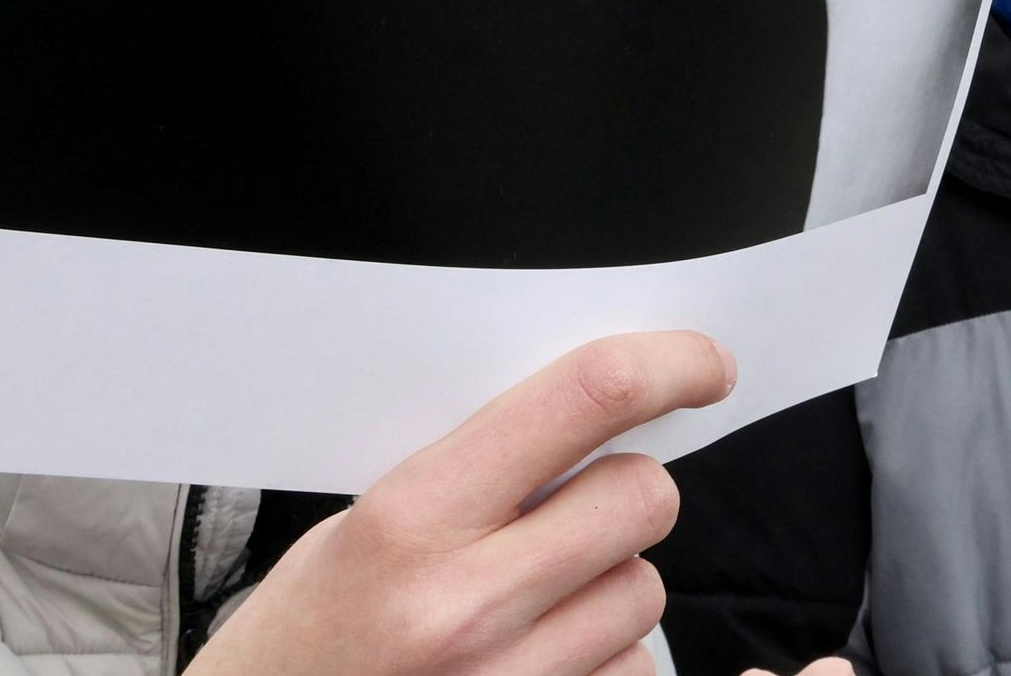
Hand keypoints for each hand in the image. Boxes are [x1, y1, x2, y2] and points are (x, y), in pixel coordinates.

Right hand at [184, 331, 732, 675]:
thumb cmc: (307, 637)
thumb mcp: (361, 527)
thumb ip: (472, 474)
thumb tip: (598, 416)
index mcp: (412, 518)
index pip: (584, 399)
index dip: (666, 366)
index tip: (702, 365)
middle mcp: (466, 607)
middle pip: (642, 499)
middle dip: (624, 492)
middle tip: (571, 511)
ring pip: (644, 593)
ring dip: (608, 587)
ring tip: (528, 605)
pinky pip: (633, 673)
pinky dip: (601, 663)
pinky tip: (533, 664)